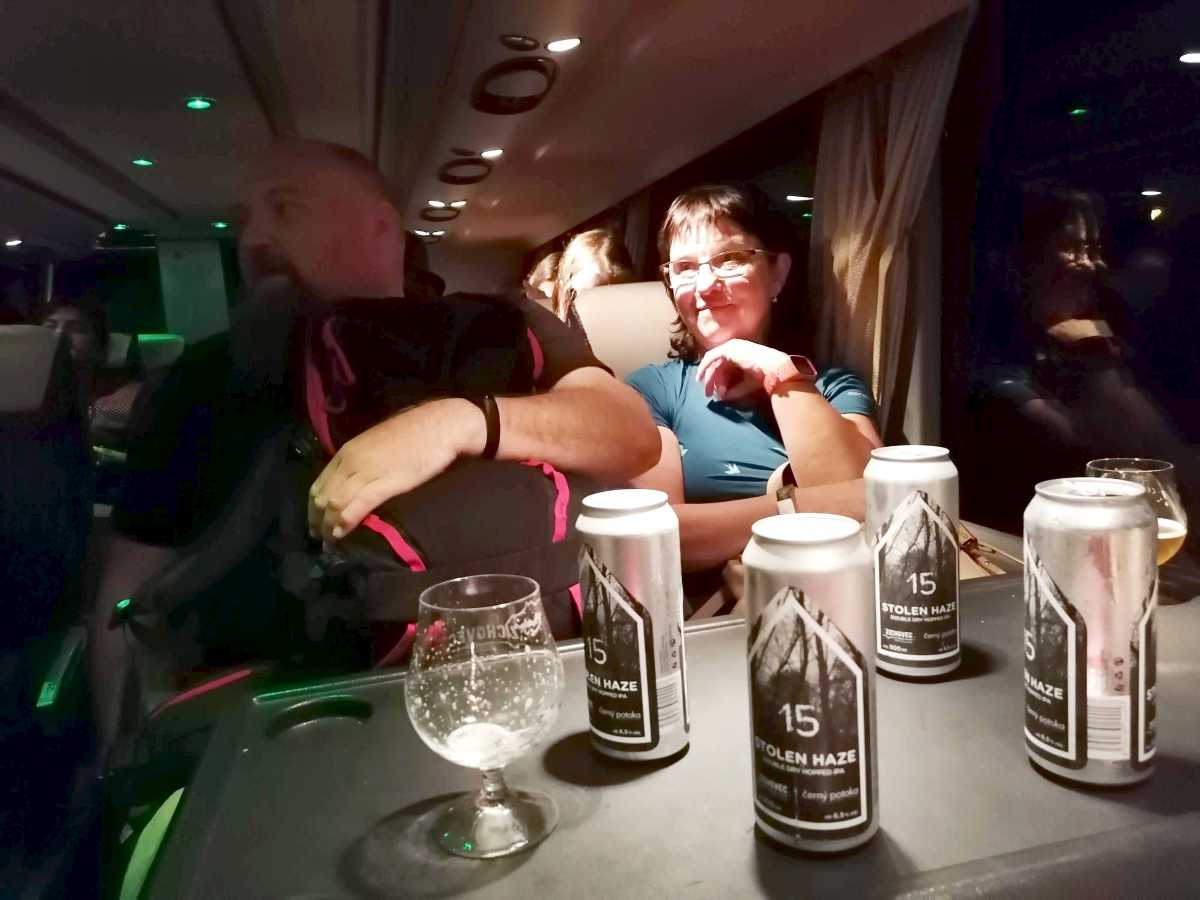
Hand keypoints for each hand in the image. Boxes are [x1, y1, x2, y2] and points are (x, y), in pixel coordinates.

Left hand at [308, 399, 483, 540]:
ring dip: (329, 525)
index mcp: (348, 451)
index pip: (319, 484)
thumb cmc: (414, 434)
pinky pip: (359, 504)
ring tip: (330, 542)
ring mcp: (368, 471)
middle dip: (317, 520)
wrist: (441, 424)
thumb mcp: (378, 445)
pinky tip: (342, 533)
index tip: (316, 524)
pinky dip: (346, 521)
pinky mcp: (387, 482)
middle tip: (321, 539)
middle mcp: (352, 461)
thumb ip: (363, 462)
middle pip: (323, 495)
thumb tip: (355, 484)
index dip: (313, 508)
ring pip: (336, 502)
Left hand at [695, 340, 792, 401]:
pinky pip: (711, 358)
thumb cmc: (764, 376)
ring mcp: (731, 346)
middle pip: (717, 364)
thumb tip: (722, 397)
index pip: (724, 366)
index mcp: (740, 354)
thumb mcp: (746, 384)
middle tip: (707, 394)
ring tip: (707, 391)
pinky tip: (702, 378)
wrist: (773, 368)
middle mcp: (735, 348)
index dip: (718, 380)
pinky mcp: (728, 349)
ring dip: (708, 377)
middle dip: (711, 380)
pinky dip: (704, 368)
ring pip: (713, 362)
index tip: (715, 393)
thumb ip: (734, 390)